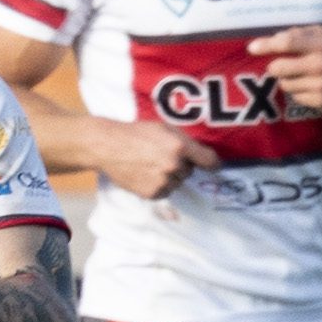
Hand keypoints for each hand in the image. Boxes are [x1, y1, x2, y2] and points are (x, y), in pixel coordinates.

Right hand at [95, 118, 219, 198]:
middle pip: (189, 171)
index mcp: (180, 146)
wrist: (108, 147)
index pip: (209, 161)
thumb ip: (184, 141)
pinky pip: (163, 192)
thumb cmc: (136, 133)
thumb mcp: (164, 128)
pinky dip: (157, 186)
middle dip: (180, 166)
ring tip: (150, 166)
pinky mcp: (151, 193)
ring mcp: (162, 181)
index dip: (212, 163)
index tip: (213, 166)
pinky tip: (145, 175)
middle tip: (162, 157)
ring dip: (169, 177)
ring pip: (176, 183)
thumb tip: (200, 154)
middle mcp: (174, 165)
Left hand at [246, 25, 321, 116]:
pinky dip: (299, 92)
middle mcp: (321, 66)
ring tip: (303, 76)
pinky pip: (296, 98)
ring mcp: (321, 86)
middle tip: (280, 66)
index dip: (267, 45)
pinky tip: (312, 87)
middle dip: (275, 67)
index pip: (289, 43)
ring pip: (285, 85)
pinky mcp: (321, 102)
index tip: (252, 48)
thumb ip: (302, 33)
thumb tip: (276, 37)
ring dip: (287, 80)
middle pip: (278, 68)